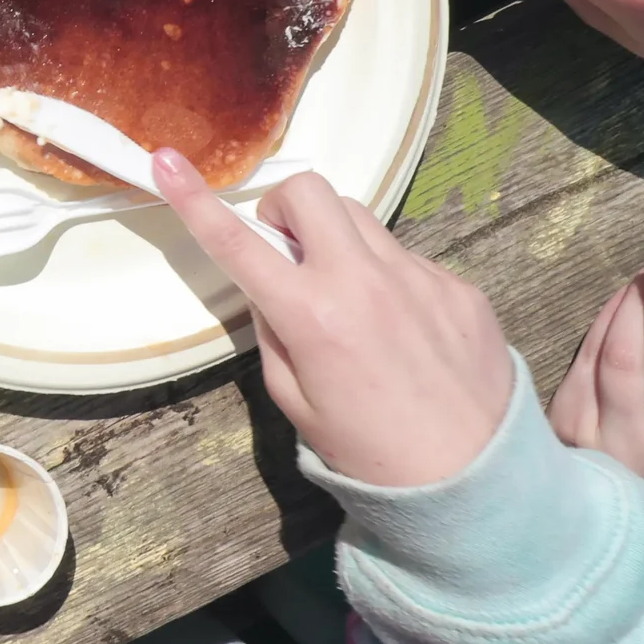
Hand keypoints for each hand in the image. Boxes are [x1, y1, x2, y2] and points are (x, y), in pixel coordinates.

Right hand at [153, 153, 516, 487]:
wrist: (476, 483)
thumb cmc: (372, 454)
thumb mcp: (295, 402)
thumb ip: (272, 333)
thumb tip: (270, 288)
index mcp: (312, 316)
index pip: (237, 242)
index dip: (194, 198)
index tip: (167, 161)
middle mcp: (365, 282)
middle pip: (309, 191)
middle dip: (284, 209)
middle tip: (287, 253)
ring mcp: (419, 278)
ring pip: (360, 219)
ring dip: (336, 241)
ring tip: (350, 300)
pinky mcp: (460, 288)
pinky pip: (407, 260)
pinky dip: (388, 281)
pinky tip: (403, 334)